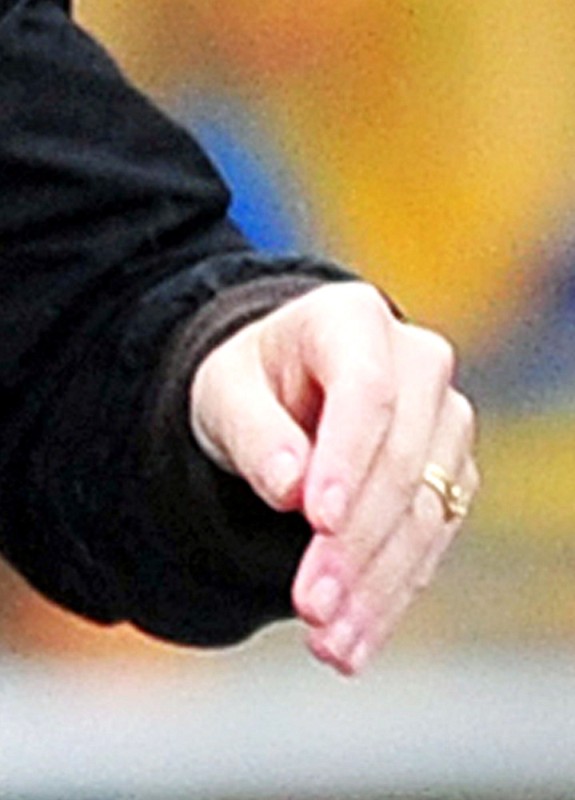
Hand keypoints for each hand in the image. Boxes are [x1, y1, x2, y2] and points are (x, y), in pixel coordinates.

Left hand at [190, 283, 478, 674]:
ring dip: (376, 584)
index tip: (317, 521)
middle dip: (355, 541)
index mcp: (353, 320)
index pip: (366, 390)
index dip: (347, 458)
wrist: (285, 391)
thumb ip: (255, 432)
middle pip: (402, 460)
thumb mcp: (226, 394)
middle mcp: (416, 365)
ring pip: (425, 512)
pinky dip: (391, 594)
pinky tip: (355, 638)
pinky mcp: (449, 474)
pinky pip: (430, 541)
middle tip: (310, 605)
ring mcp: (442, 421)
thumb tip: (289, 486)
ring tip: (329, 640)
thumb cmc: (251, 382)